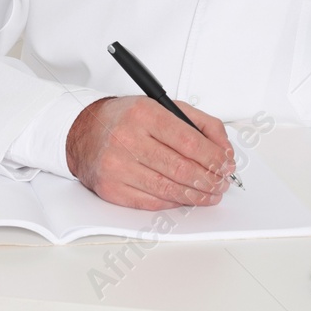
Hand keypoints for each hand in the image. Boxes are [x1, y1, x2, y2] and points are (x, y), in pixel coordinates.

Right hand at [65, 96, 235, 209]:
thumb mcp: (165, 108)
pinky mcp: (111, 189)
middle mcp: (128, 139)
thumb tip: (225, 150)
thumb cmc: (127, 119)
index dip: (214, 157)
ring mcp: (117, 166)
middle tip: (221, 183)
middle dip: (209, 180)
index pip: (189, 141)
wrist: (84, 132)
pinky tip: (185, 198)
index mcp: (144, 114)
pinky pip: (151, 202)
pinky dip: (173, 203)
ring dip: (196, 196)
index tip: (226, 165)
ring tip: (210, 194)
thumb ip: (201, 124)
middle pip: (180, 168)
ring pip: (168, 189)